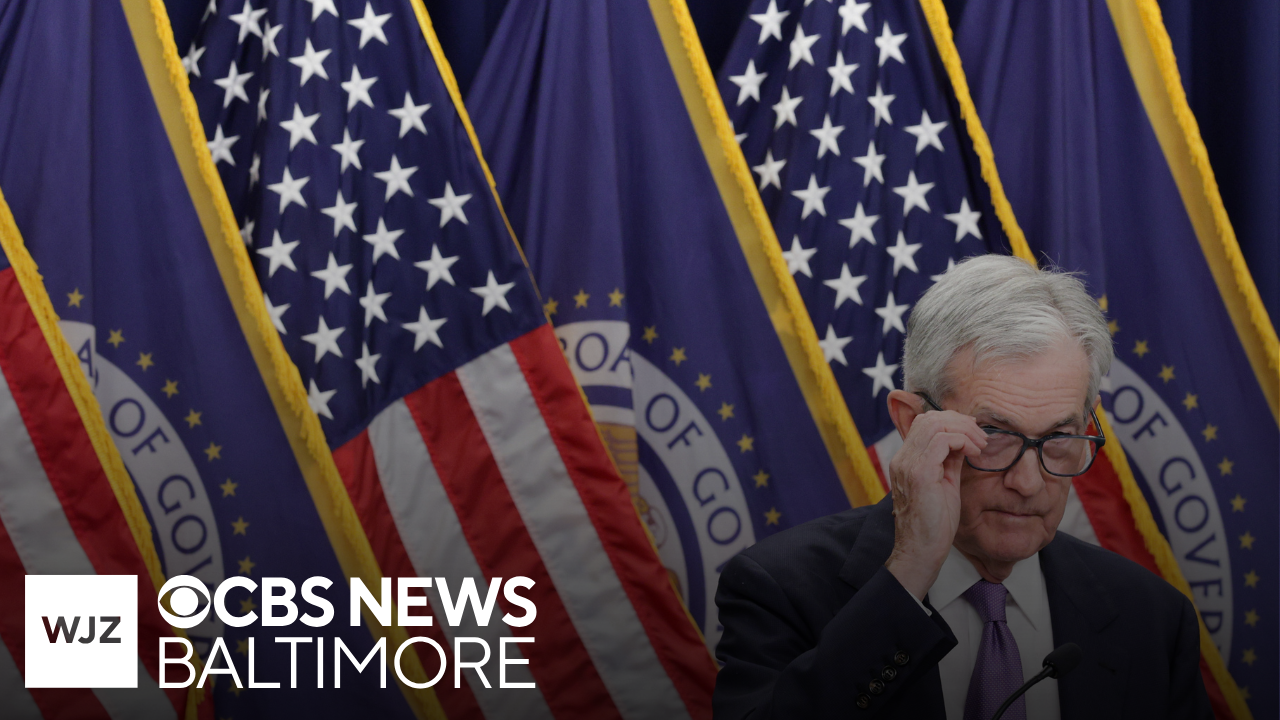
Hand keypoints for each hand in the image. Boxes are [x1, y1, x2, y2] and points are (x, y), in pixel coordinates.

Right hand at [885, 405, 986, 599]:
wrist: (921, 550)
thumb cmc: (934, 524)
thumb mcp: (944, 484)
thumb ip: (948, 461)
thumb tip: (963, 442)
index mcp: (906, 460)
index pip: (924, 423)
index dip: (951, 421)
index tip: (973, 433)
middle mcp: (902, 458)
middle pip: (929, 418)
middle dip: (960, 422)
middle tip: (980, 437)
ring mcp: (908, 464)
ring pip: (935, 424)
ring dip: (964, 430)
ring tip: (980, 445)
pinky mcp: (919, 473)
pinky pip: (942, 440)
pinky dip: (963, 441)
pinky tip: (974, 454)